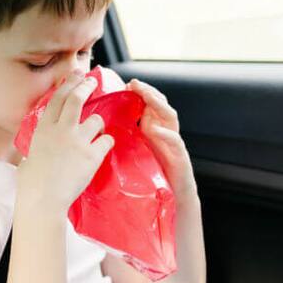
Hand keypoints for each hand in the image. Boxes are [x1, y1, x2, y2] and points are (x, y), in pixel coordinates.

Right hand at [17, 71, 114, 213]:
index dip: (67, 84)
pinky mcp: (91, 156)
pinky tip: (104, 147)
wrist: (43, 200)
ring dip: (98, 124)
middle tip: (92, 81)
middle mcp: (60, 130)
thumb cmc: (31, 184)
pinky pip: (106, 140)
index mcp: (43, 129)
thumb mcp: (30, 156)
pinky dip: (107, 142)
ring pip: (96, 120)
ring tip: (96, 132)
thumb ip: (40, 144)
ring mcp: (77, 141)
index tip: (75, 76)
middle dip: (86, 86)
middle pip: (76, 99)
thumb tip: (43, 144)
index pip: (57, 99)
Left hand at [126, 79, 195, 196]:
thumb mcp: (136, 152)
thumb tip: (102, 129)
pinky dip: (165, 134)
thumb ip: (128, 138)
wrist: (174, 198)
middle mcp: (166, 132)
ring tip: (146, 97)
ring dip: (158, 104)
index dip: (140, 93)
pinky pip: (175, 141)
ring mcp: (174, 143)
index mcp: (155, 129)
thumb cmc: (153, 175)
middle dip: (148, 92)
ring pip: (170, 116)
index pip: (150, 104)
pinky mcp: (180, 157)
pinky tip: (154, 129)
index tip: (125, 85)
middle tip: (134, 84)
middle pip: (160, 104)